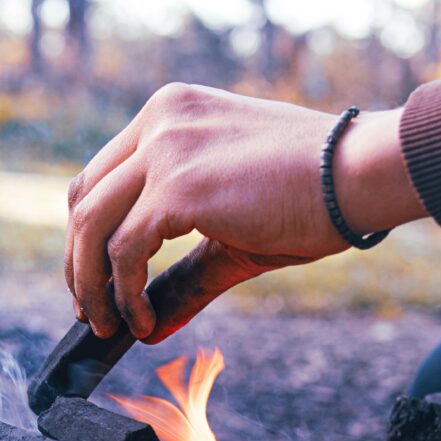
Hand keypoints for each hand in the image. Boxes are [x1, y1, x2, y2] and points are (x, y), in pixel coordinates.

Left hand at [65, 83, 426, 341]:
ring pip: (91, 226)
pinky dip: (125, 293)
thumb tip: (152, 325)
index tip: (95, 281)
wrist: (361, 173)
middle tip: (92, 312)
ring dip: (91, 285)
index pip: (99, 177)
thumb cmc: (312, 198)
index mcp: (168, 115)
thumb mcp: (231, 233)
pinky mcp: (178, 185)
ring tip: (109, 325)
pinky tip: (144, 321)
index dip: (87, 236)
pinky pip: (125, 250)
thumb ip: (185, 274)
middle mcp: (159, 121)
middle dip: (79, 264)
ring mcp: (164, 149)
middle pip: (83, 201)